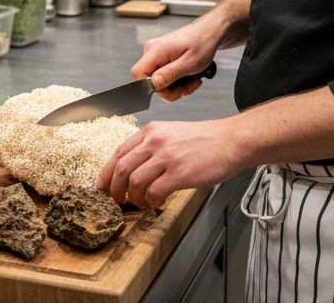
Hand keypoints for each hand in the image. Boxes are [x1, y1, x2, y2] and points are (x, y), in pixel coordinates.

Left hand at [97, 119, 236, 208]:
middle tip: (117, 200)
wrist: (231, 141)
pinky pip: (154, 192)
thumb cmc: (205, 140)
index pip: (119, 152)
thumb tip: (133, 168)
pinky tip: (157, 202)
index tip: (102, 185)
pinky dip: (152, 201)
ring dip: (134, 198)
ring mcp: (167, 157)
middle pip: (122, 168)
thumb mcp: (172, 133)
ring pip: (134, 181)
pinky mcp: (179, 173)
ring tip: (141, 203)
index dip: (107, 172)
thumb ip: (152, 146)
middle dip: (115, 189)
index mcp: (151, 131)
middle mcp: (155, 141)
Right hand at [132, 3, 237, 100]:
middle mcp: (152, 52)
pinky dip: (177, 82)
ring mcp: (156, 55)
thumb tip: (153, 84)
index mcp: (155, 51)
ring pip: (159, 82)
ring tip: (193, 81)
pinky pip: (164, 76)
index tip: (172, 89)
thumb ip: (169, 74)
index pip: (138, 74)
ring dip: (177, 87)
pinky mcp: (162, 58)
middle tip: (189, 87)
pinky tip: (190, 78)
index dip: (151, 87)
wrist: (209, 33)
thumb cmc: (202, 44)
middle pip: (150, 82)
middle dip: (171, 90)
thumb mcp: (189, 63)